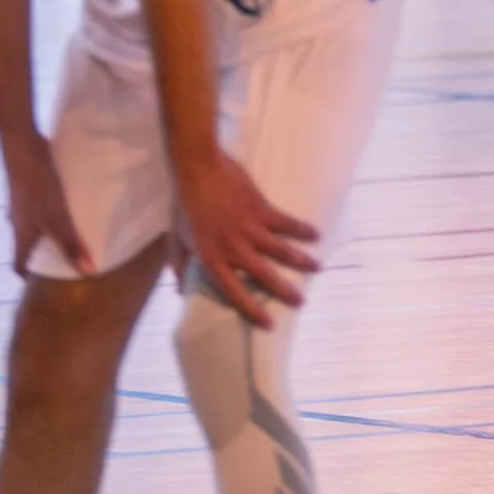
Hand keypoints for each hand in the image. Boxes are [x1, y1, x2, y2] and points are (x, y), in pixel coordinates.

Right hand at [3, 129, 91, 278]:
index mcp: (21, 234)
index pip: (18, 264)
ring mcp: (22, 201)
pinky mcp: (29, 183)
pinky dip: (52, 208)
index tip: (42, 285)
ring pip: (35, 223)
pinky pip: (40, 204)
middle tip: (65, 258)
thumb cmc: (38, 185)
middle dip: (44, 253)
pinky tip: (70, 201)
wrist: (22, 144)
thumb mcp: (58, 217)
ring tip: (73, 230)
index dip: (28, 276)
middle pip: (28, 244)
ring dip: (49, 229)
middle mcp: (18, 220)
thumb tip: (87, 272)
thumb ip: (71, 243)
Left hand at [177, 148, 319, 325]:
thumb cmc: (184, 205)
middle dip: (285, 291)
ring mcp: (250, 229)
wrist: (197, 169)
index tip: (270, 323)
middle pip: (265, 276)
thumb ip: (179, 267)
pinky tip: (316, 235)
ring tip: (317, 269)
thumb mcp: (175, 241)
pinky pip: (285, 222)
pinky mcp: (261, 209)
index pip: (235, 293)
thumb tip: (180, 291)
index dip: (253, 310)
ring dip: (301, 261)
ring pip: (281, 251)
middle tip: (301, 302)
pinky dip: (302, 229)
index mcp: (212, 260)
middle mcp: (234, 250)